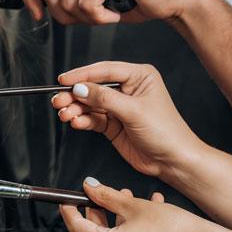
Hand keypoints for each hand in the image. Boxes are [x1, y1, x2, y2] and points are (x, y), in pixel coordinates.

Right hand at [52, 61, 205, 180]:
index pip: (105, 71)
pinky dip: (82, 120)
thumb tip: (80, 88)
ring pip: (88, 103)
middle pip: (92, 87)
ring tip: (66, 115)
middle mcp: (127, 89)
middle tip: (59, 101)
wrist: (172, 161)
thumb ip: (104, 98)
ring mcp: (118, 107)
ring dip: (75, 109)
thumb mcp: (134, 111)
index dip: (82, 75)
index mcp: (139, 77)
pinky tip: (77, 122)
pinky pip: (91, 118)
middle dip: (74, 95)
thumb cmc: (166, 132)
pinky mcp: (112, 123)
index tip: (64, 80)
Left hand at [60, 177, 206, 231]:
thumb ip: (105, 196)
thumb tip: (88, 187)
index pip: (78, 229)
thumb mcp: (134, 206)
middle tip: (103, 195)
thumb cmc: (172, 227)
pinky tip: (147, 211)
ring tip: (131, 199)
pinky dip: (132, 230)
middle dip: (99, 212)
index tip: (66, 200)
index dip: (70, 212)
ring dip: (119, 218)